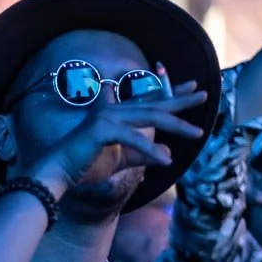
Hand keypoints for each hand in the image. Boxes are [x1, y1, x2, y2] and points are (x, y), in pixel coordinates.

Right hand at [16, 80, 208, 196]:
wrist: (57, 172)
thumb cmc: (84, 166)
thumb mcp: (121, 159)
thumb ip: (143, 155)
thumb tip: (167, 154)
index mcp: (115, 114)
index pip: (148, 101)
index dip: (171, 94)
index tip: (193, 89)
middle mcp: (112, 110)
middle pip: (153, 103)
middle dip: (180, 100)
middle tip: (204, 94)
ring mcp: (106, 117)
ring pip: (149, 118)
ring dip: (176, 125)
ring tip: (198, 134)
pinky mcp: (102, 130)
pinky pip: (133, 139)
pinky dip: (151, 151)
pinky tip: (167, 161)